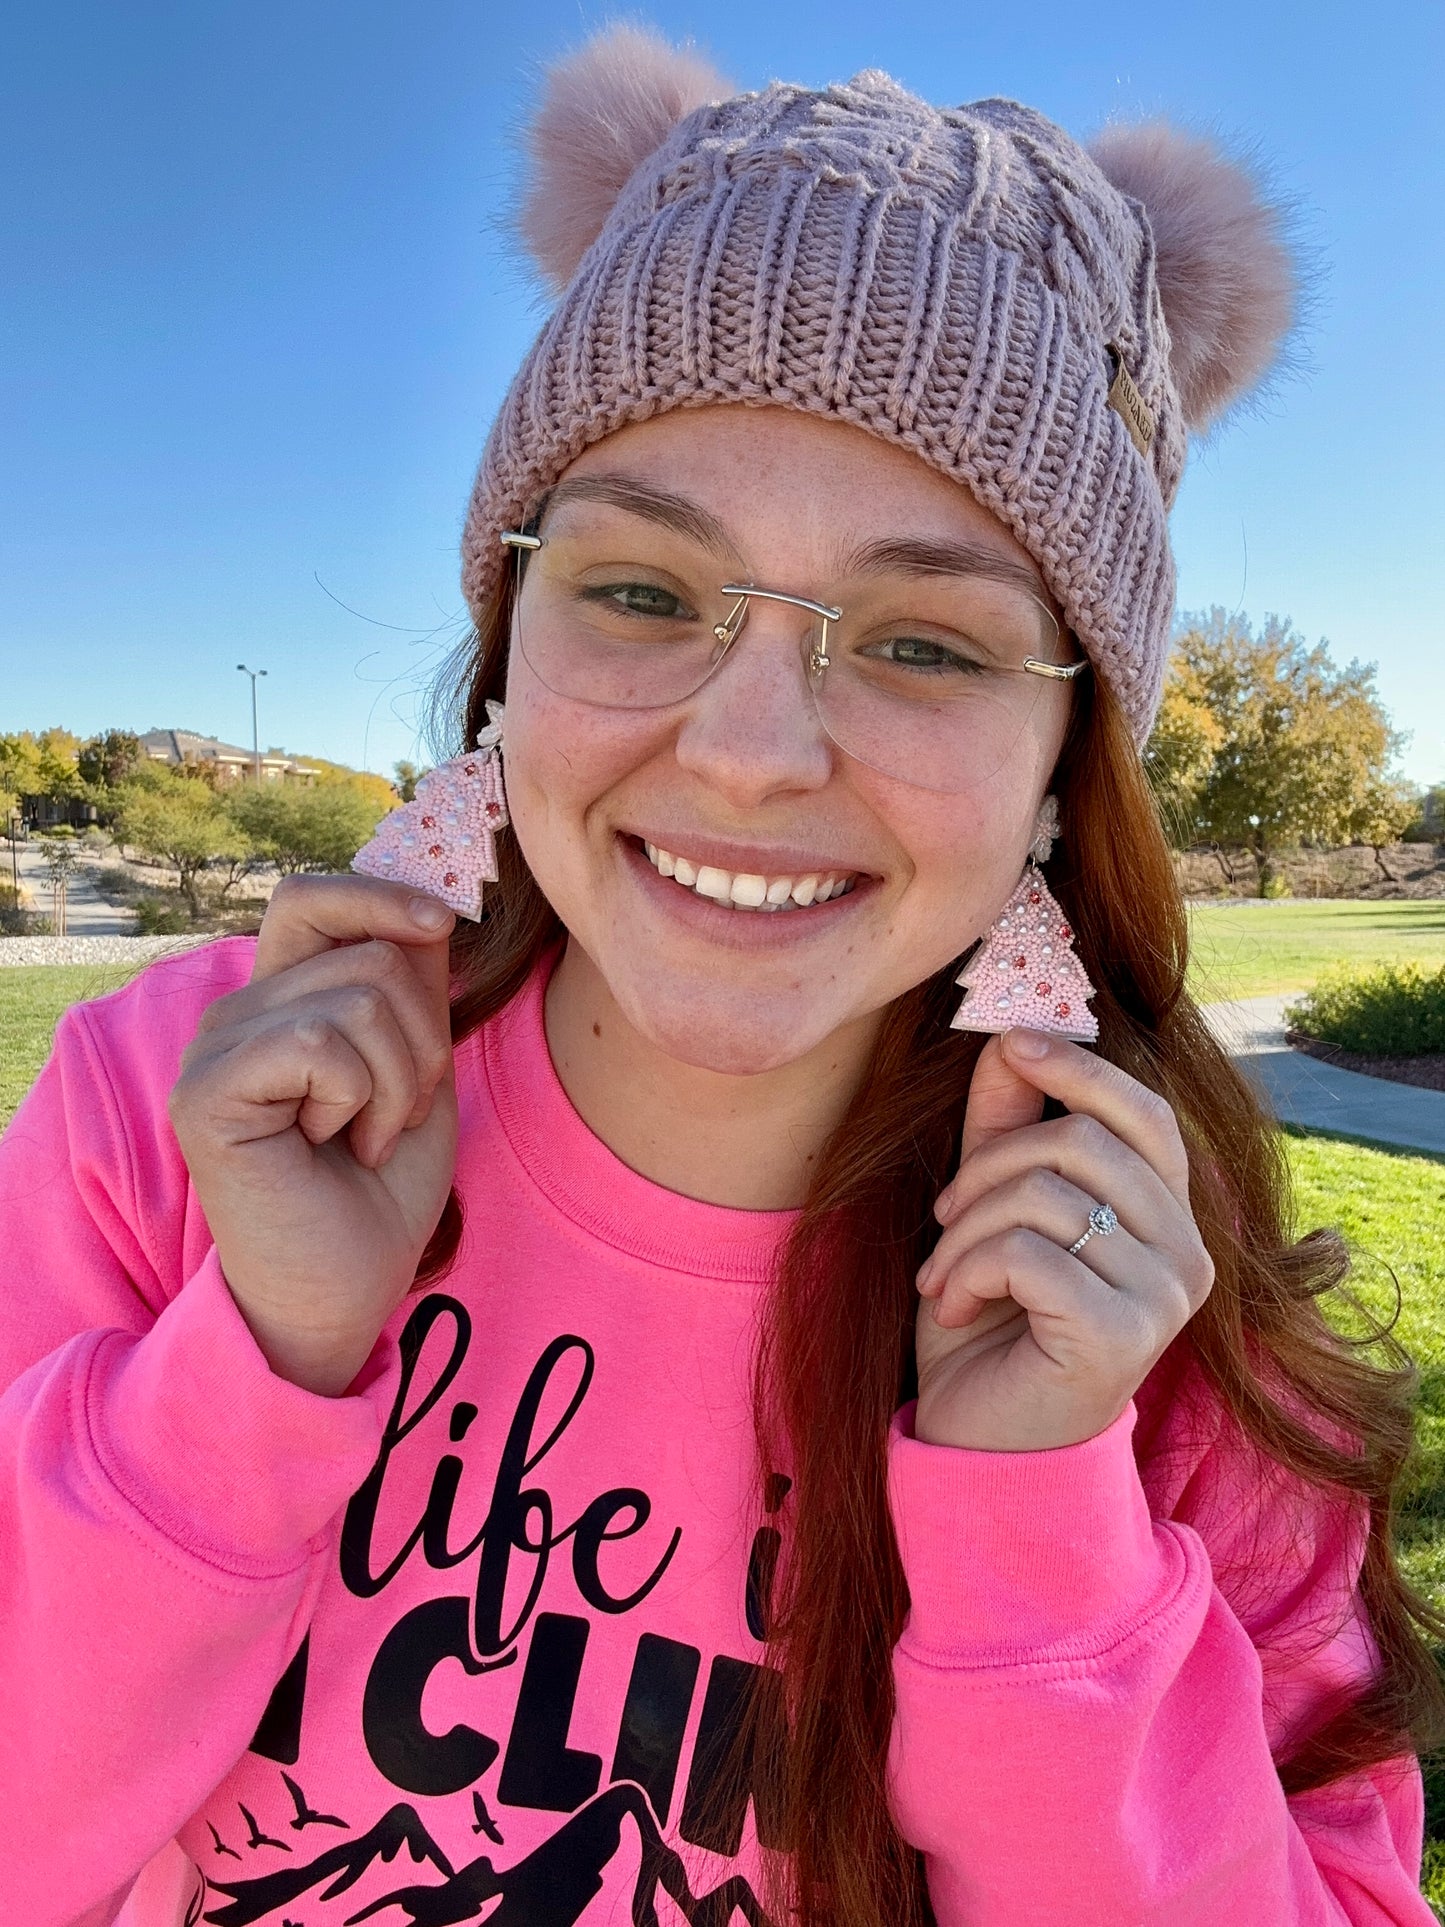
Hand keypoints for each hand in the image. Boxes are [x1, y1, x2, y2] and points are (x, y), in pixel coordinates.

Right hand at [168, 876, 457, 1396]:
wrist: (346, 1288)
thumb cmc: (379, 1190)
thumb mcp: (417, 1068)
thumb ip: (411, 987)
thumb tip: (428, 906)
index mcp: (282, 1001)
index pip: (313, 898)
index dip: (382, 894)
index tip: (444, 921)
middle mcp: (239, 1014)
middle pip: (368, 952)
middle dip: (424, 1036)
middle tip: (398, 1111)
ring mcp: (215, 1050)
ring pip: (358, 998)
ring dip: (398, 1082)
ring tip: (366, 1138)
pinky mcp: (206, 1093)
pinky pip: (321, 1043)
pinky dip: (360, 1101)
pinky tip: (335, 1148)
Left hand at [913, 1028, 1213, 1451]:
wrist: (981, 1446)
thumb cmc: (992, 1328)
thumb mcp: (990, 1213)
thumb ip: (1004, 1129)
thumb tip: (1006, 1039)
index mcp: (1170, 1219)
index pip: (1143, 1112)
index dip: (1078, 1067)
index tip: (1011, 1041)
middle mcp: (1188, 1255)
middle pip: (1082, 1142)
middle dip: (987, 1166)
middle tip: (943, 1216)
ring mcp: (1165, 1298)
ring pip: (1045, 1195)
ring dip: (964, 1230)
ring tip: (942, 1275)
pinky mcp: (1123, 1336)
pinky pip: (1028, 1254)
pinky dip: (965, 1271)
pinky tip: (952, 1307)